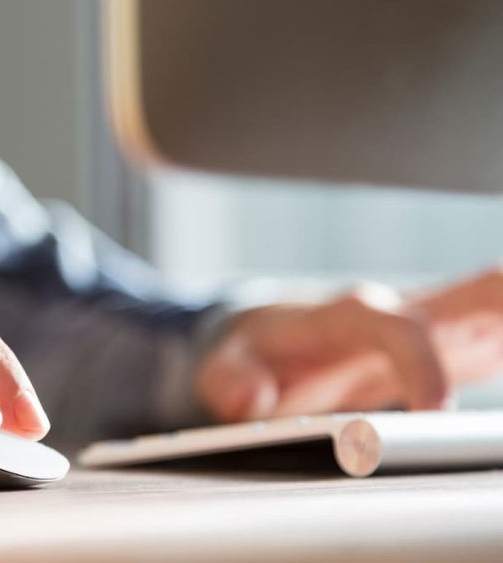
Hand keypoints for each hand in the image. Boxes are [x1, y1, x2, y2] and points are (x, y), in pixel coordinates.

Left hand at [197, 271, 502, 421]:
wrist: (274, 338)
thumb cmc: (256, 352)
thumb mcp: (226, 368)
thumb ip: (230, 381)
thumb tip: (252, 400)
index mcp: (351, 316)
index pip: (396, 328)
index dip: (419, 363)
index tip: (434, 409)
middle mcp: (405, 312)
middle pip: (480, 291)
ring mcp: (440, 326)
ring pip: (500, 302)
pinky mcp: (461, 348)